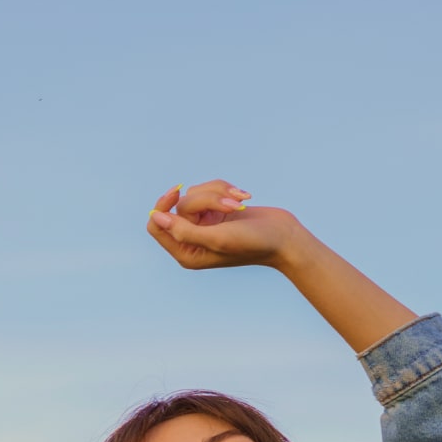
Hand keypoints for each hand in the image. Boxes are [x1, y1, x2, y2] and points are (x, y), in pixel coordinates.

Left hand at [146, 179, 310, 272]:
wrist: (284, 237)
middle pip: (181, 205)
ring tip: (241, 202)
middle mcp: (192, 239)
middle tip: (233, 206)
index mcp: (186, 253)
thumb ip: (184, 231)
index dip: (163, 206)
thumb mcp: (217, 238)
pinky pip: (210, 189)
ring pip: (196, 193)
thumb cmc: (252, 243)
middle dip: (208, 199)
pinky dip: (226, 189)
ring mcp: (204, 224)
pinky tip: (244, 197)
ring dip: (220, 192)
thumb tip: (157, 217)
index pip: (157, 225)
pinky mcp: (217, 211)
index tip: (177, 192)